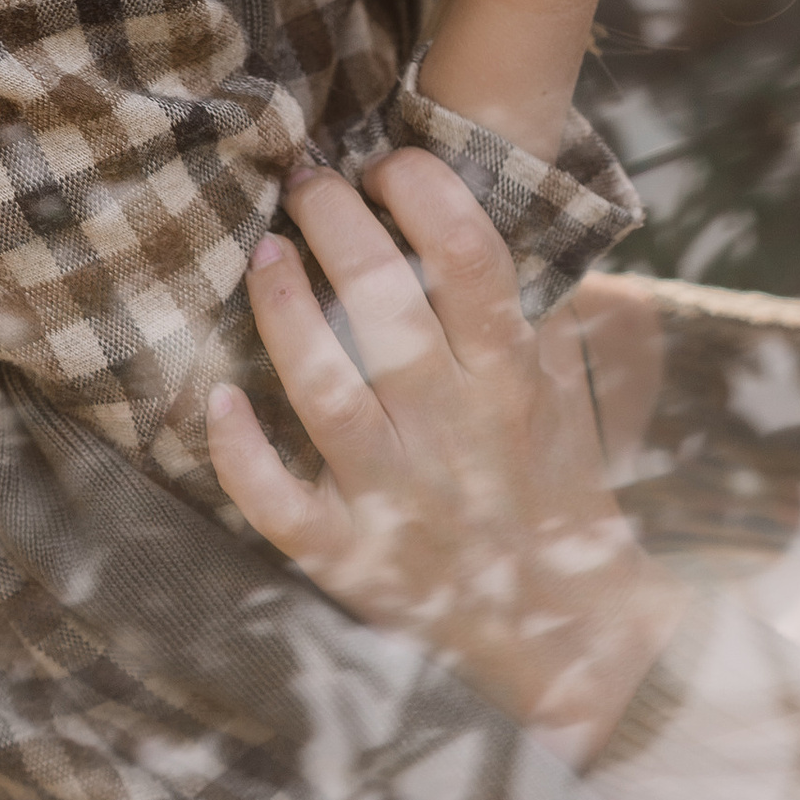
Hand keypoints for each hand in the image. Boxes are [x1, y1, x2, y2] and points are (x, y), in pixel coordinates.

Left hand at [208, 154, 683, 766]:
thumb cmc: (568, 500)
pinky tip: (216, 401)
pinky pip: (280, 505)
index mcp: (516, 384)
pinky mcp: (349, 558)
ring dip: (285, 313)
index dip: (428, 194)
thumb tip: (565, 241)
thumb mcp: (584, 401)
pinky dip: (242, 456)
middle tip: (308, 180)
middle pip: (388, 307)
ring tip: (264, 251)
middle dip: (340, 226)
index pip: (473, 262)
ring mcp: (397, 497)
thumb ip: (568, 319)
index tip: (395, 160)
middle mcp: (455, 432)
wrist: (572, 639)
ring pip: (324, 390)